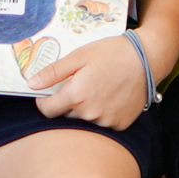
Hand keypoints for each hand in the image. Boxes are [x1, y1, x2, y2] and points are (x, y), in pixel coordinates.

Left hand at [27, 33, 154, 127]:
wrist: (147, 58)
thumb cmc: (112, 53)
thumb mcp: (79, 56)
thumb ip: (53, 72)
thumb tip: (31, 84)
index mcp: (77, 95)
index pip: (47, 110)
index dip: (45, 101)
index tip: (50, 92)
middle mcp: (90, 113)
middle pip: (66, 114)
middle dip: (68, 101)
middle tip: (81, 82)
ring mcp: (107, 121)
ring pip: (85, 119)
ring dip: (86, 107)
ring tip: (98, 87)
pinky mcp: (121, 124)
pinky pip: (103, 122)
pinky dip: (103, 112)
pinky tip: (110, 96)